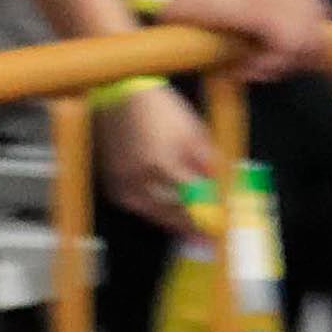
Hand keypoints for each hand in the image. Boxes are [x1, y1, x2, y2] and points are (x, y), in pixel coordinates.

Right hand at [97, 83, 217, 232]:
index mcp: (162, 164)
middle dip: (191, 226)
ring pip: (151, 213)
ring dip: (172, 221)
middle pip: (170, 214)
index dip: (207, 217)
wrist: (120, 94)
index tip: (219, 227)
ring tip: (189, 227)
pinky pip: (136, 205)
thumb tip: (220, 187)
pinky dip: (153, 210)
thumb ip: (207, 162)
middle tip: (206, 236)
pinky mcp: (112, 182)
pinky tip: (166, 211)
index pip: (191, 201)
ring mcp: (122, 181)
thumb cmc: (159, 108)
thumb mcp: (192, 131)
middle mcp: (139, 177)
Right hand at [165, 0, 331, 80]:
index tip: (281, 61)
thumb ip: (270, 18)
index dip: (306, 45)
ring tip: (248, 68)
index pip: (320, 15)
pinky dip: (268, 64)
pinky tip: (242, 67)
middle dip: (297, 58)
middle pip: (319, 30)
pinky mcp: (260, 7)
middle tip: (264, 69)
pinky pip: (286, 46)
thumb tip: (297, 53)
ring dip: (280, 64)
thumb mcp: (242, 0)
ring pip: (306, 41)